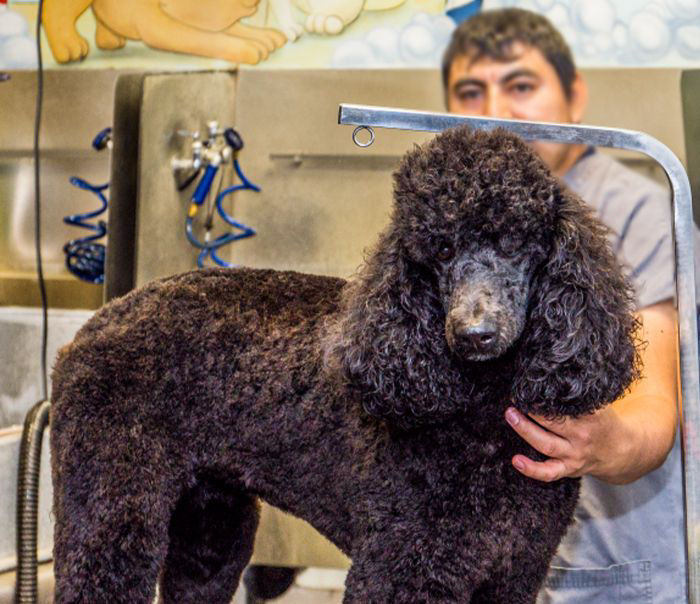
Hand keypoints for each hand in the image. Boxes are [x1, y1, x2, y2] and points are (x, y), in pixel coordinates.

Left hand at [505, 302, 678, 484]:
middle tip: (513, 396)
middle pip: (553, 422)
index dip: (547, 392)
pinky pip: (549, 472)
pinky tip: (515, 460)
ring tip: (510, 414)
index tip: (530, 379)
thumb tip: (562, 349)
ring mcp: (575, 454)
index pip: (568, 402)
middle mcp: (582, 435)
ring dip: (525, 430)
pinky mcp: (569, 468)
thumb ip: (582, 383)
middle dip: (532, 409)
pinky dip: (532, 469)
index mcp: (593, 415)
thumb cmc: (607, 418)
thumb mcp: (600, 398)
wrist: (627, 451)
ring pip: (546, 444)